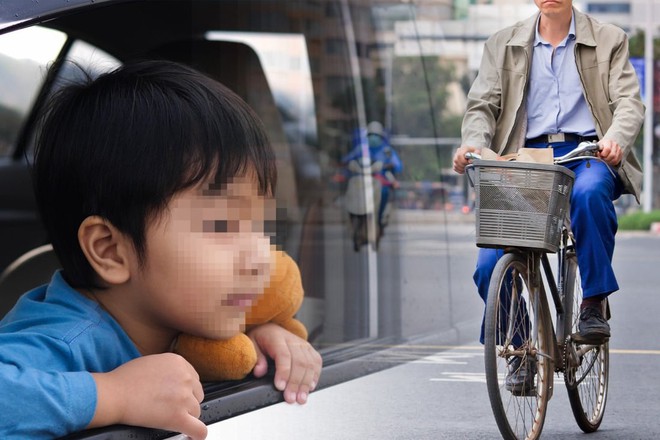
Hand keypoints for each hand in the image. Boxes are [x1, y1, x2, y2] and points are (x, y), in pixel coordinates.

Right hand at [90, 353, 206, 439]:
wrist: (115, 394)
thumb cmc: (125, 380)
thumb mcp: (153, 362)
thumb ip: (169, 369)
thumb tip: (174, 379)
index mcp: (179, 362)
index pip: (194, 379)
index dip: (185, 389)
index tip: (178, 397)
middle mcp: (185, 377)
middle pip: (197, 394)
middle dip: (186, 402)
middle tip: (169, 406)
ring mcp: (183, 397)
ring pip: (196, 411)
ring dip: (185, 416)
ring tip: (168, 418)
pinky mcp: (178, 416)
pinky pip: (198, 429)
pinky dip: (197, 434)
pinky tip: (191, 435)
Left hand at [248, 323, 321, 403]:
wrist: (269, 328)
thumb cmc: (260, 338)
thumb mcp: (251, 344)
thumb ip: (256, 357)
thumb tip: (259, 371)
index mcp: (277, 337)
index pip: (284, 355)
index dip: (284, 372)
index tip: (280, 387)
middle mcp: (293, 340)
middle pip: (299, 362)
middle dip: (296, 383)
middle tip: (291, 398)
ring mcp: (303, 344)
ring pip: (310, 364)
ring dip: (306, 383)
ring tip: (301, 398)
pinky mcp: (309, 349)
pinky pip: (316, 362)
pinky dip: (315, 376)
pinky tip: (310, 387)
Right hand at [453, 146, 480, 173]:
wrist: (472, 152)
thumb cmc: (475, 151)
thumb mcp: (477, 151)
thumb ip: (475, 155)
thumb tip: (470, 161)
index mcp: (463, 149)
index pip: (459, 155)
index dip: (463, 161)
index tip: (469, 163)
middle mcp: (457, 153)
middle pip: (456, 161)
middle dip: (463, 165)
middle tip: (469, 166)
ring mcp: (455, 158)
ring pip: (455, 165)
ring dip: (462, 168)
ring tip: (467, 168)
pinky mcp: (455, 163)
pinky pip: (455, 168)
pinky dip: (460, 170)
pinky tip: (465, 170)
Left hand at [597, 139, 621, 165]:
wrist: (606, 143)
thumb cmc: (601, 146)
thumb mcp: (597, 147)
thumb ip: (596, 152)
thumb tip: (598, 158)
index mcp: (608, 141)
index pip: (608, 149)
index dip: (603, 154)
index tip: (600, 155)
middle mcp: (615, 144)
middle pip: (612, 155)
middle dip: (606, 159)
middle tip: (603, 158)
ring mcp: (619, 148)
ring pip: (615, 159)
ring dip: (609, 161)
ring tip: (605, 159)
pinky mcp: (621, 153)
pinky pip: (617, 161)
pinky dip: (612, 162)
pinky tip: (609, 160)